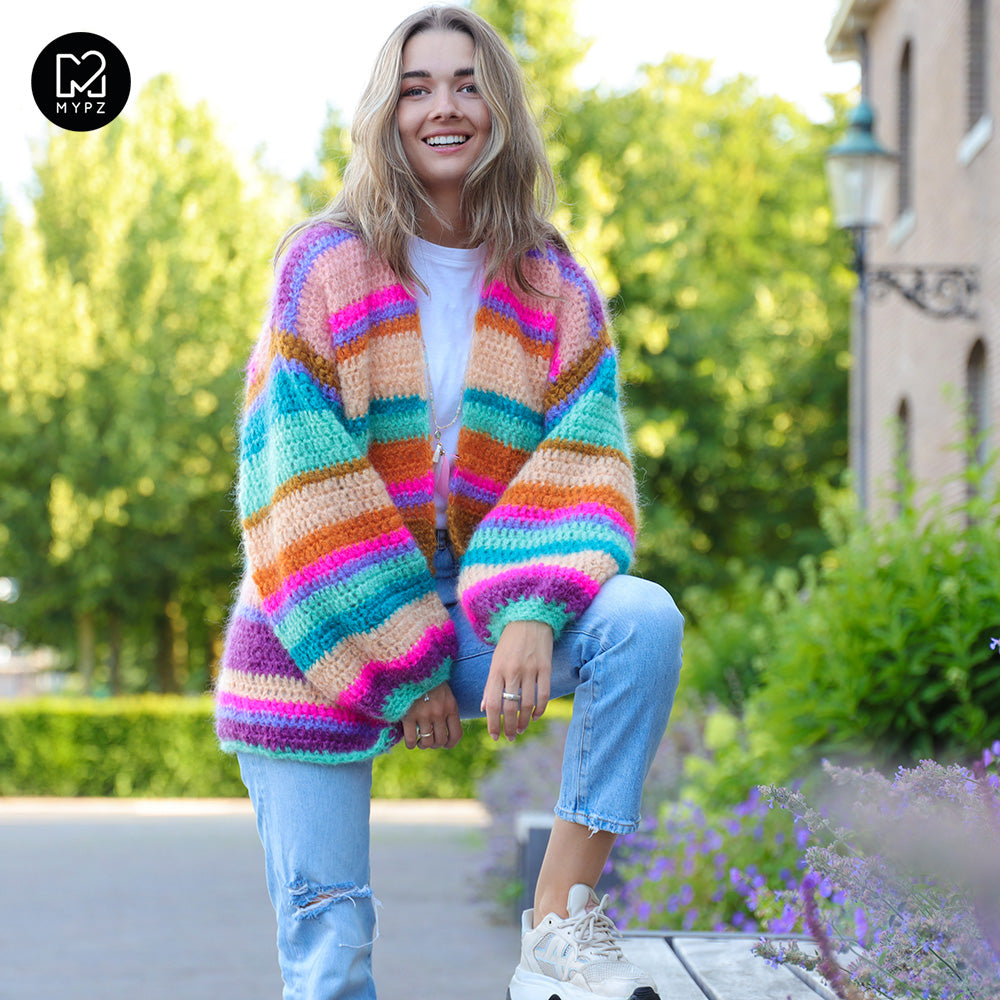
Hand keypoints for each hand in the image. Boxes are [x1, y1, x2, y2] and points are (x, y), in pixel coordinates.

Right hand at [401, 682, 461, 749]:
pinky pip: (411, 739)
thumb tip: (446, 728)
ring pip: (427, 742)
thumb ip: (447, 708)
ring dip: (423, 745)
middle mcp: (439, 712)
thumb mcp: (444, 692)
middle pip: (441, 740)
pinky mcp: (408, 715)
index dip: (451, 744)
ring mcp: (424, 714)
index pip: (456, 734)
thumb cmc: (429, 680)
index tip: (445, 745)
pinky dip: (411, 744)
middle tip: (429, 741)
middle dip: (435, 744)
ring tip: (420, 741)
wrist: (412, 666)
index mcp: (451, 706)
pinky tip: (410, 741)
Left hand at [481, 620, 552, 740]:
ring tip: (521, 729)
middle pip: (509, 707)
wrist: (529, 617)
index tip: (494, 736)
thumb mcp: (495, 660)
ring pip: (527, 704)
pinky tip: (536, 716)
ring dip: (523, 721)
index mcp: (497, 669)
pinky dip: (540, 709)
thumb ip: (490, 685)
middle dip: (508, 727)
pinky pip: (544, 694)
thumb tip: (484, 708)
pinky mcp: (546, 667)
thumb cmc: (509, 642)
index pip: (493, 703)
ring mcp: (530, 669)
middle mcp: (512, 670)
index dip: (492, 723)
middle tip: (509, 737)